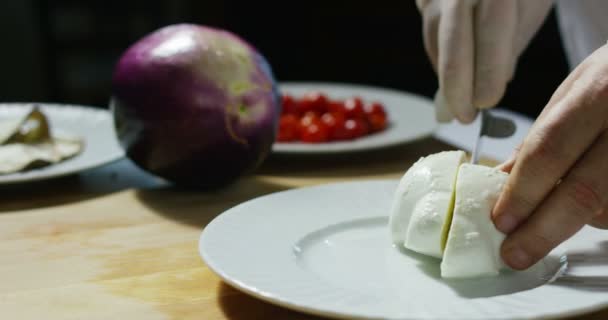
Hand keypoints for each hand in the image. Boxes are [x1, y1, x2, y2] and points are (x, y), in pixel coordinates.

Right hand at [416, 0, 553, 122]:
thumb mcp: (528, 11)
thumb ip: (507, 49)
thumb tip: (484, 92)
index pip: (490, 35)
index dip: (487, 73)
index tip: (486, 104)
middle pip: (453, 45)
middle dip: (458, 89)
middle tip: (466, 118)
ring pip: (437, 46)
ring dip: (449, 78)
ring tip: (464, 101)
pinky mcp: (423, 0)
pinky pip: (430, 39)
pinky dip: (443, 62)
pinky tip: (456, 75)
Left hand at [493, 43, 607, 269]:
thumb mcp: (573, 92)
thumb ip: (541, 138)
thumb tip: (501, 182)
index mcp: (600, 93)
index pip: (550, 152)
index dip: (522, 192)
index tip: (500, 222)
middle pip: (583, 192)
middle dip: (542, 230)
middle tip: (515, 253)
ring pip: (607, 209)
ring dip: (573, 221)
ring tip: (555, 210)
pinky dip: (602, 213)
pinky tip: (593, 200)